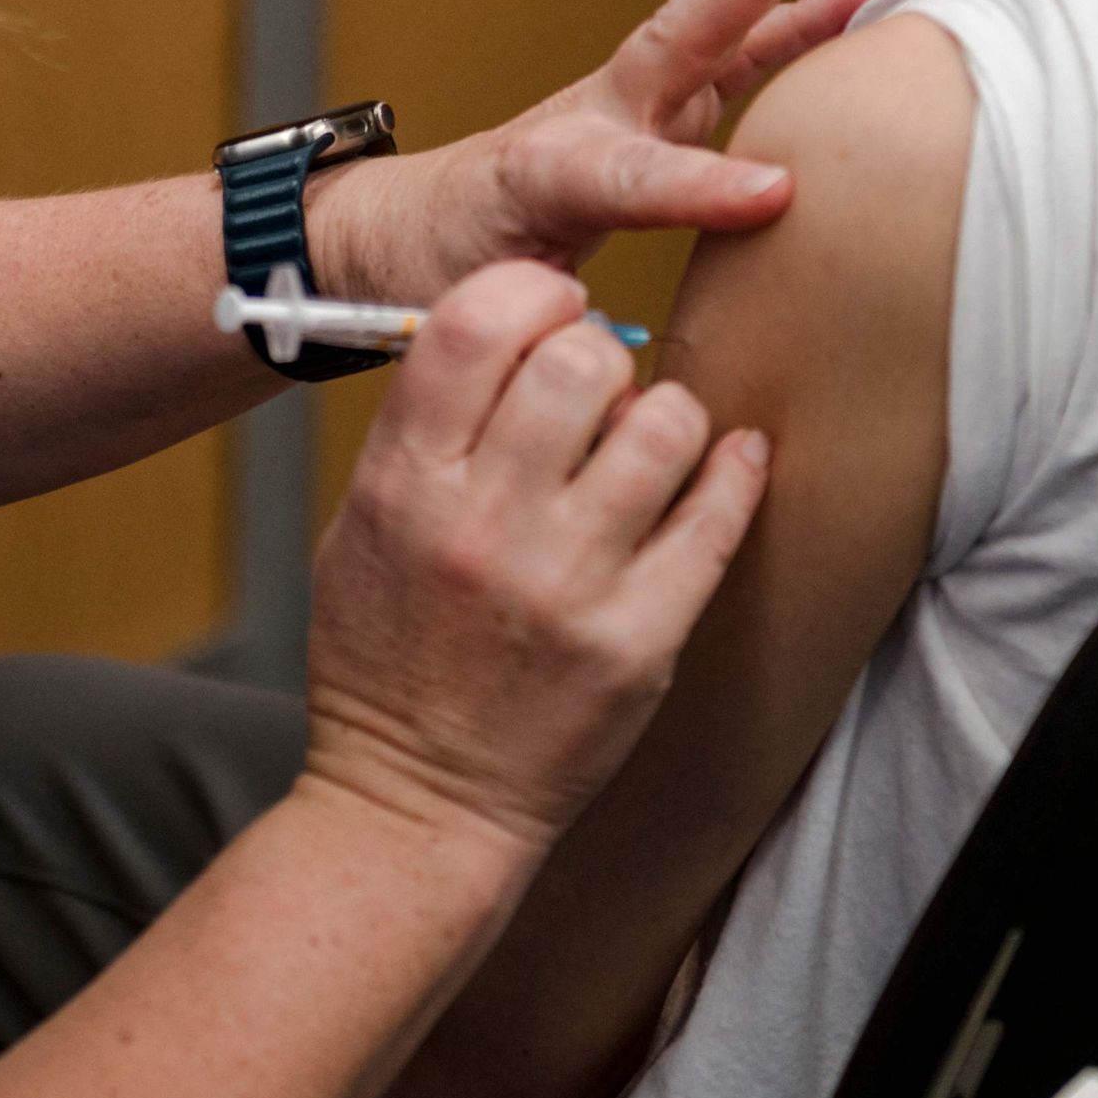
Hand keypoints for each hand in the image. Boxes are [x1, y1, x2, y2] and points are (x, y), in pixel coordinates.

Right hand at [302, 264, 770, 851]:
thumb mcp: (362, 525)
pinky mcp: (639, 641)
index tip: (554, 309)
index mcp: (405, 485)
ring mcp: (568, 587)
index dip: (530, 292)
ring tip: (651, 442)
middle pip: (578, 362)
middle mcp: (485, 527)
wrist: (417, 804)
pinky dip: (734, 473)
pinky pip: (717, 519)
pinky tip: (731, 462)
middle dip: (602, 354)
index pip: (473, 323)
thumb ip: (427, 428)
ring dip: (667, 417)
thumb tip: (520, 328)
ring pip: (664, 427)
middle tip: (601, 390)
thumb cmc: (386, 658)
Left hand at [318, 0, 882, 305]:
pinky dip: (795, 24)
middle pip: (681, 38)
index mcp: (547, 174)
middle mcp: (597, 121)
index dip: (697, 183)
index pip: (629, 173)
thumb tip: (621, 375)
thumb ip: (544, 315)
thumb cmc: (444, 271)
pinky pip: (736, 59)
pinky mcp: (658, 114)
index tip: (778, 193)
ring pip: (716, 33)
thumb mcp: (480, 305)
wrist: (403, 232)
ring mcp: (631, 108)